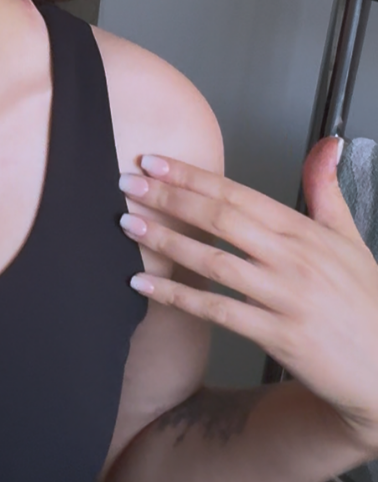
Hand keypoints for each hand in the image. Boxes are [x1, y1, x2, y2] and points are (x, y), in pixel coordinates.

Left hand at [118, 138, 377, 454]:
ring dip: (166, 241)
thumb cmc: (367, 302)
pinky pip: (218, 311)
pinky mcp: (281, 336)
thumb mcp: (351, 240)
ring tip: (128, 224)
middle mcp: (295, 259)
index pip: (238, 194)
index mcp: (306, 232)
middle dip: (170, 198)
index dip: (193, 176)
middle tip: (127, 182)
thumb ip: (326, 191)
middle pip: (221, 219)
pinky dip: (177, 297)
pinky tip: (143, 286)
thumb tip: (326, 144)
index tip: (154, 161)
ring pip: (215, 261)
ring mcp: (287, 298)